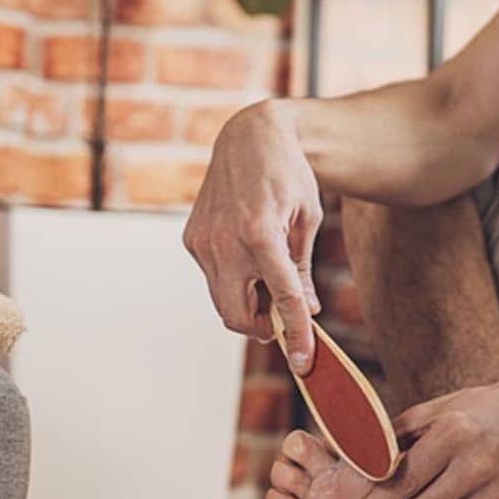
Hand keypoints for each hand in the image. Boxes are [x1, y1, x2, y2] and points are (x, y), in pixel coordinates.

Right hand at [182, 101, 322, 371]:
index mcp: (260, 234)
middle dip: (263, 329)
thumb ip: (302, 268)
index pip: (282, 299)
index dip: (297, 334)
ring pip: (222, 301)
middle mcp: (225, 241)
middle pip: (237, 316)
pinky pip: (213, 278)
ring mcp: (202, 241)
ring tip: (270, 282)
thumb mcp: (308, 219)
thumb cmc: (289, 175)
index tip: (306, 362)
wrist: (250, 136)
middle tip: (284, 320)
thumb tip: (308, 310)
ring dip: (248, 306)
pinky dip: (233, 282)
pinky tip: (250, 257)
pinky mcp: (191, 239)